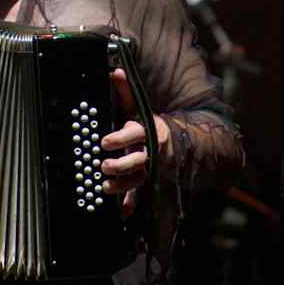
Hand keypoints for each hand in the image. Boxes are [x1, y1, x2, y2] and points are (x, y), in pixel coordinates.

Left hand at [99, 68, 170, 216]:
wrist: (180, 144)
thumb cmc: (150, 125)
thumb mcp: (139, 108)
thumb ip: (126, 91)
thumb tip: (114, 70)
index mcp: (148, 131)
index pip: (135, 133)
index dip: (121, 137)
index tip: (105, 141)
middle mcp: (151, 151)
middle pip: (138, 160)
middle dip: (121, 165)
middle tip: (103, 165)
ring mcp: (151, 168)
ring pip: (139, 179)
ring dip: (122, 186)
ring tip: (105, 186)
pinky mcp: (150, 181)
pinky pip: (141, 196)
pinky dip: (131, 206)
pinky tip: (121, 214)